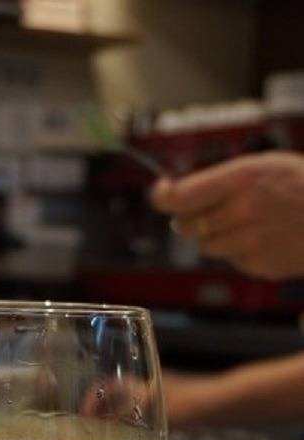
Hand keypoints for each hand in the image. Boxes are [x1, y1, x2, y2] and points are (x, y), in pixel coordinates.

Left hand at [151, 151, 303, 279]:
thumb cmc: (301, 186)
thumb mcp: (263, 166)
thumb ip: (221, 180)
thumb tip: (177, 196)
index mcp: (242, 179)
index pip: (182, 196)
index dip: (163, 197)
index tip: (160, 193)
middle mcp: (242, 211)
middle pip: (188, 224)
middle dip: (192, 218)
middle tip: (212, 209)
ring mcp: (249, 241)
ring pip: (206, 246)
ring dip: (216, 236)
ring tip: (246, 222)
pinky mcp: (257, 264)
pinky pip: (230, 260)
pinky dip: (239, 251)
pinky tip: (263, 237)